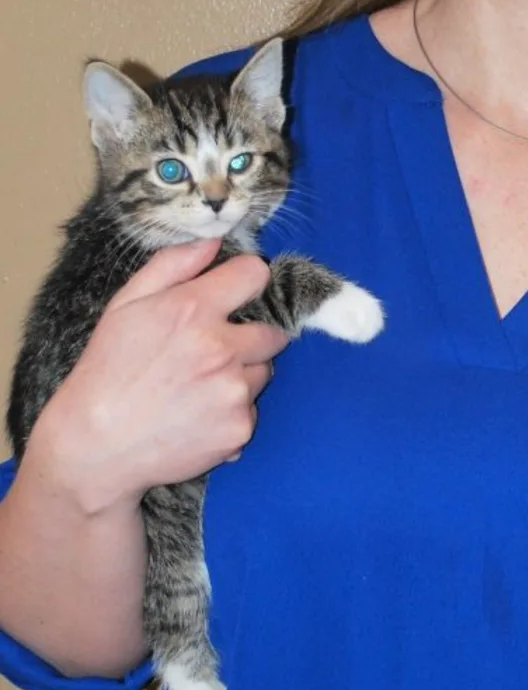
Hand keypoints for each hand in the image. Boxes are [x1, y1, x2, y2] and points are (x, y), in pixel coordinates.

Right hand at [26, 239, 289, 514]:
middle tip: (211, 354)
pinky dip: (231, 414)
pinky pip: (251, 411)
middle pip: (272, 332)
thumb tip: (212, 241)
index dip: (246, 281)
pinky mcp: (239, 429)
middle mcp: (221, 348)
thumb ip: (172, 265)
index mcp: (194, 309)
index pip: (255, 274)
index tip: (235, 294)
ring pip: (262, 373)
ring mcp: (233, 391)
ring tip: (198, 388)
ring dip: (241, 376)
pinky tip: (197, 417)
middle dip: (249, 338)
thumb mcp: (125, 305)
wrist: (94, 448)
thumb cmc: (106, 371)